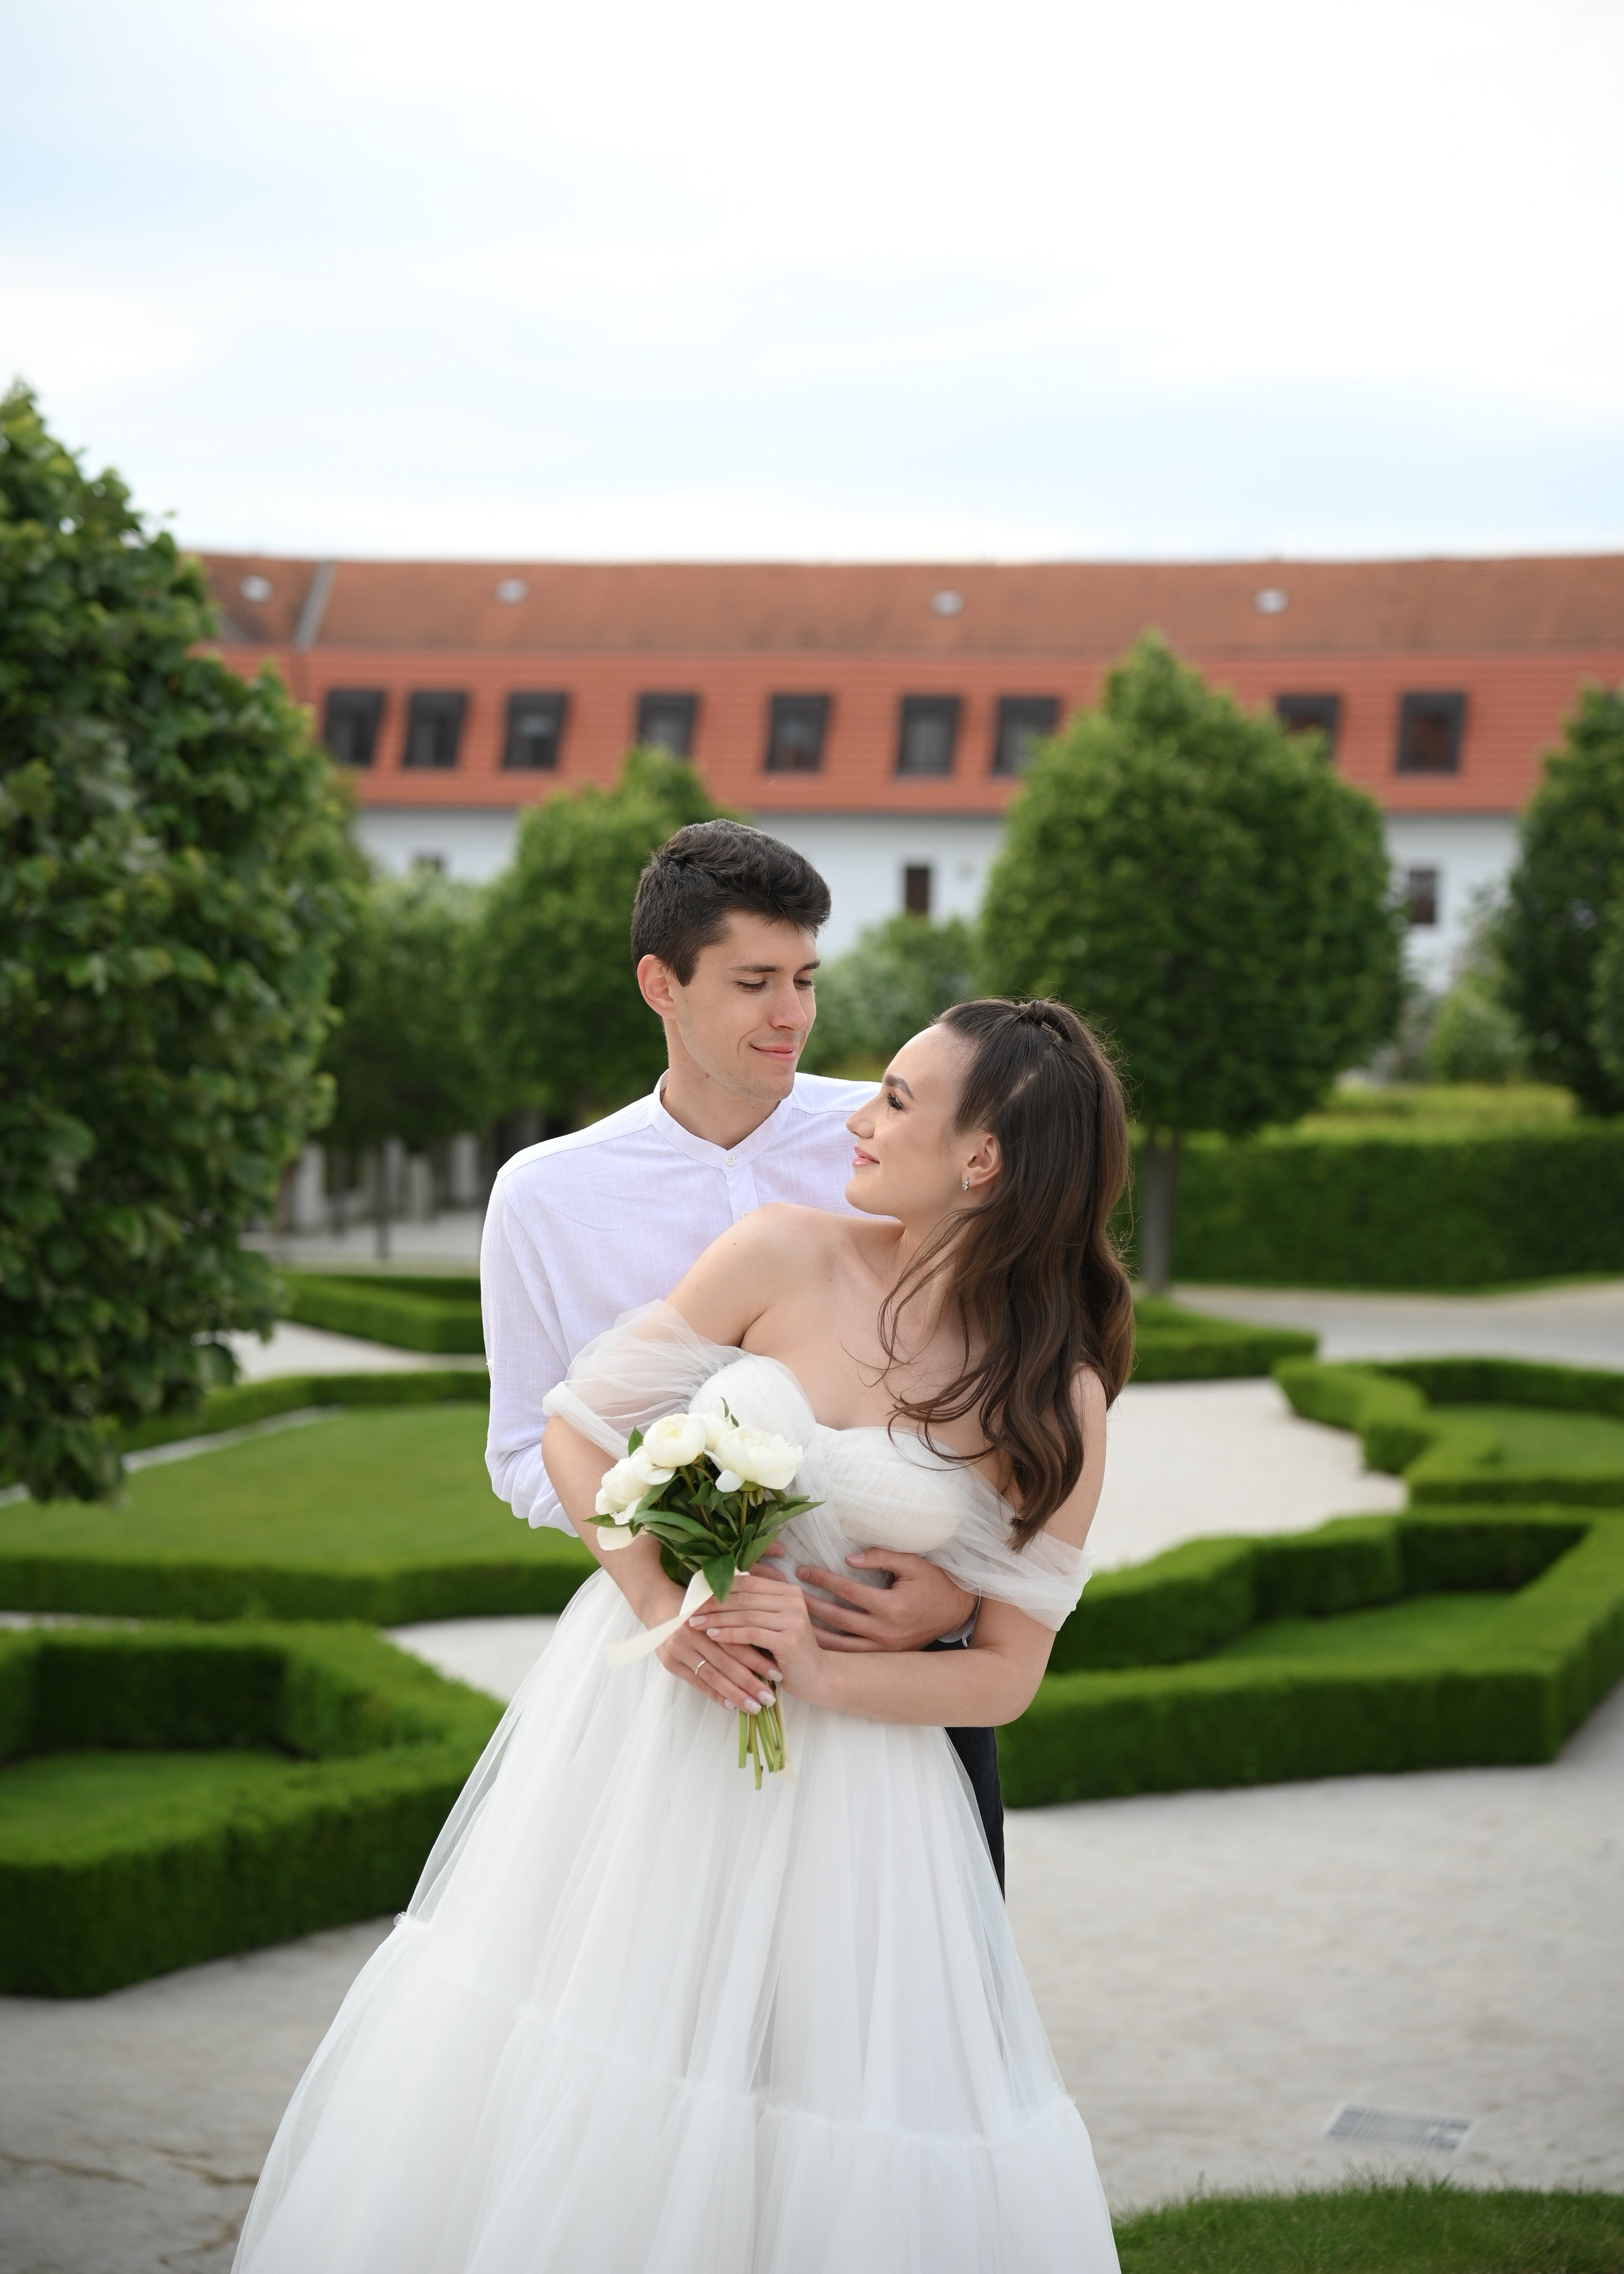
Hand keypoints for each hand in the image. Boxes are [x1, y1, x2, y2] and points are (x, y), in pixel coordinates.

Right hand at [647, 1577, 779, 1715]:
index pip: (737, 1643)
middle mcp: (693, 1634)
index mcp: (709, 1617)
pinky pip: (696, 1682)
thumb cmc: (695, 1603)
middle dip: (750, 1683)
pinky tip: (730, 1706)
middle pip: (727, 1663)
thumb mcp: (715, 1603)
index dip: (758, 1660)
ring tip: (754, 1707)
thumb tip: (769, 1636)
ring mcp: (679, 1650)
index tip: (778, 1673)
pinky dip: (714, 1694)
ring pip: (713, 1676)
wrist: (657, 1603)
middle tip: (769, 1698)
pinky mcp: (671, 1662)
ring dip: (735, 1694)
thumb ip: (737, 1616)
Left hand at [692, 1572, 824, 1701]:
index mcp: (787, 1591)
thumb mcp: (771, 1624)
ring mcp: (793, 1619)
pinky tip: (712, 1635)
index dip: (720, 1588)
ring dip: (717, 1619)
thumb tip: (713, 1596)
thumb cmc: (787, 1651)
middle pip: (744, 1597)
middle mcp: (793, 1600)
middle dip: (714, 1604)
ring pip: (746, 1614)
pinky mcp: (789, 1639)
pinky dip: (729, 1633)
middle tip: (689, 1610)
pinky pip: (751, 1633)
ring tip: (695, 1623)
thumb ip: (752, 1608)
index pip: (748, 1583)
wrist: (816, 1676)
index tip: (696, 1596)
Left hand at [793, 1550, 976, 1652]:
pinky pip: (850, 1656)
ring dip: (811, 1632)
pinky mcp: (884, 1657)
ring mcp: (884, 1649)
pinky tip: (810, 1642)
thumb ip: (881, 1557)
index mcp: (892, 1606)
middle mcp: (886, 1631)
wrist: (956, 1612)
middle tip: (787, 1594)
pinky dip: (828, 1650)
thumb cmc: (934, 1583)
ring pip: (838, 1644)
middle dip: (808, 1604)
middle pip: (836, 1618)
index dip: (822, 1579)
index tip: (802, 1570)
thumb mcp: (912, 1563)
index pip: (847, 1590)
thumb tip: (849, 1557)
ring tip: (789, 1620)